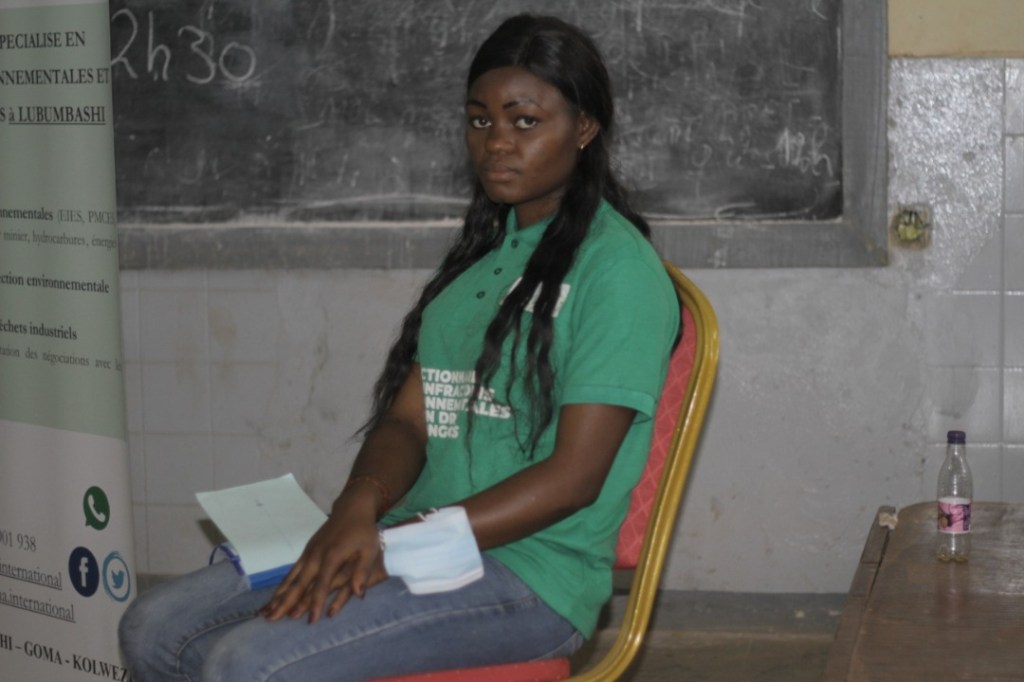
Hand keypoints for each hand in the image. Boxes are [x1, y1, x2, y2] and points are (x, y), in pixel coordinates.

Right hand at [260, 506, 386, 623]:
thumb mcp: (369, 550)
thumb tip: (360, 595)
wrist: (352, 508)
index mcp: (332, 556)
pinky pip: (292, 571)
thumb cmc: (364, 531)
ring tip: (265, 612)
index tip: (310, 620)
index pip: (323, 585)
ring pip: (291, 578)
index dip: (316, 603)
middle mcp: (316, 555)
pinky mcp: (306, 551)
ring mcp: (309, 552)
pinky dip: (282, 585)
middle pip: (299, 583)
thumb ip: (362, 572)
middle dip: (285, 603)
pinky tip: (275, 597)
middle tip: (272, 620)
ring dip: (278, 596)